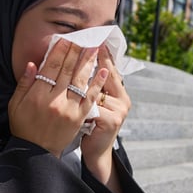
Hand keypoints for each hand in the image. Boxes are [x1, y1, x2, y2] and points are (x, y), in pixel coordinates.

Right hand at [8, 39, 107, 156]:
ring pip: (80, 81)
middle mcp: (54, 100)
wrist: (36, 153)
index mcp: (37, 96)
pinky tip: (104, 70)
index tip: (65, 39)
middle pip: (67, 71)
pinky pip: (90, 97)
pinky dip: (97, 83)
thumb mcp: (15, 105)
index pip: (50, 68)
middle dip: (75, 52)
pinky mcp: (79, 118)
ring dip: (88, 62)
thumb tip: (33, 64)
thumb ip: (24, 84)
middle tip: (82, 38)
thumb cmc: (24, 127)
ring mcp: (68, 109)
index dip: (59, 52)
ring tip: (94, 47)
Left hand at [81, 45, 130, 192]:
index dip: (101, 54)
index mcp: (119, 93)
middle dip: (92, 58)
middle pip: (106, 74)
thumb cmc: (93, 127)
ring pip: (98, 88)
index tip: (92, 39)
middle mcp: (123, 99)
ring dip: (84, 75)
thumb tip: (87, 64)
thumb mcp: (96, 105)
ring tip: (73, 59)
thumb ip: (93, 87)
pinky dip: (81, 98)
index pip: (109, 69)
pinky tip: (69, 90)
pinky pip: (94, 104)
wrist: (96, 153)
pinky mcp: (110, 120)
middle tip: (82, 42)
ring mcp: (118, 110)